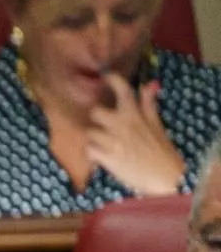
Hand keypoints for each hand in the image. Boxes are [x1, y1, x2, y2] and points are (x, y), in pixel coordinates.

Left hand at [87, 77, 185, 196]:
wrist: (162, 175)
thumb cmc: (160, 149)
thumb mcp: (156, 123)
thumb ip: (148, 104)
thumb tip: (150, 84)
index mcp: (135, 114)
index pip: (122, 90)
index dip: (112, 80)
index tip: (106, 76)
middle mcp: (121, 124)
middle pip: (95, 112)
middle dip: (96, 119)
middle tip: (103, 126)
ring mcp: (112, 140)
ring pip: (89, 132)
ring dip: (94, 139)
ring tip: (105, 146)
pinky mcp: (106, 157)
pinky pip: (89, 150)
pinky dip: (92, 154)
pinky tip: (101, 157)